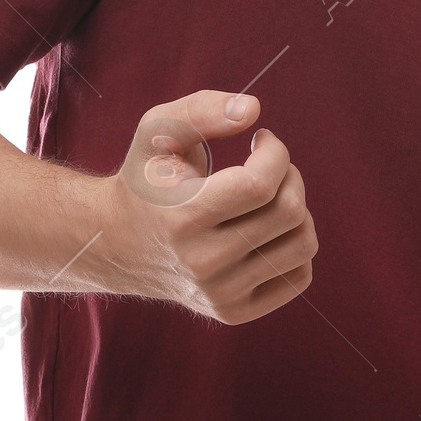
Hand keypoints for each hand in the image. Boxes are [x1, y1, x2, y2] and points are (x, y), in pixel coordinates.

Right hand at [98, 90, 315, 321]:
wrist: (117, 244)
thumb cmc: (147, 179)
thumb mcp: (158, 130)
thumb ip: (202, 109)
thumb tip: (253, 109)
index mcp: (181, 217)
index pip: (261, 184)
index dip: (276, 152)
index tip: (262, 140)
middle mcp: (201, 263)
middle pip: (289, 212)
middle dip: (290, 175)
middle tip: (267, 167)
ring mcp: (219, 294)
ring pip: (302, 244)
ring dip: (298, 209)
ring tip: (268, 197)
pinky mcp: (233, 312)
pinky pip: (298, 276)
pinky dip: (293, 244)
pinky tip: (266, 229)